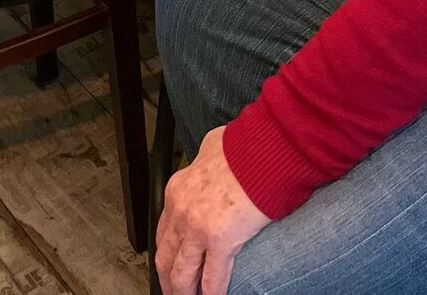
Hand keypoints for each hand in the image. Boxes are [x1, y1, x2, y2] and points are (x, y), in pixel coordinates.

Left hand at [156, 127, 269, 294]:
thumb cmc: (243, 146)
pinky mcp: (220, 241)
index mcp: (177, 190)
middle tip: (173, 292)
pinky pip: (213, 280)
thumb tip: (209, 158)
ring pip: (182, 274)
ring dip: (184, 292)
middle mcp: (181, 211)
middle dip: (168, 280)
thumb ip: (204, 162)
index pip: (163, 232)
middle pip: (166, 257)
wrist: (263, 149)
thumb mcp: (211, 148)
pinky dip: (211, 294)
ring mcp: (198, 228)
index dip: (167, 254)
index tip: (170, 265)